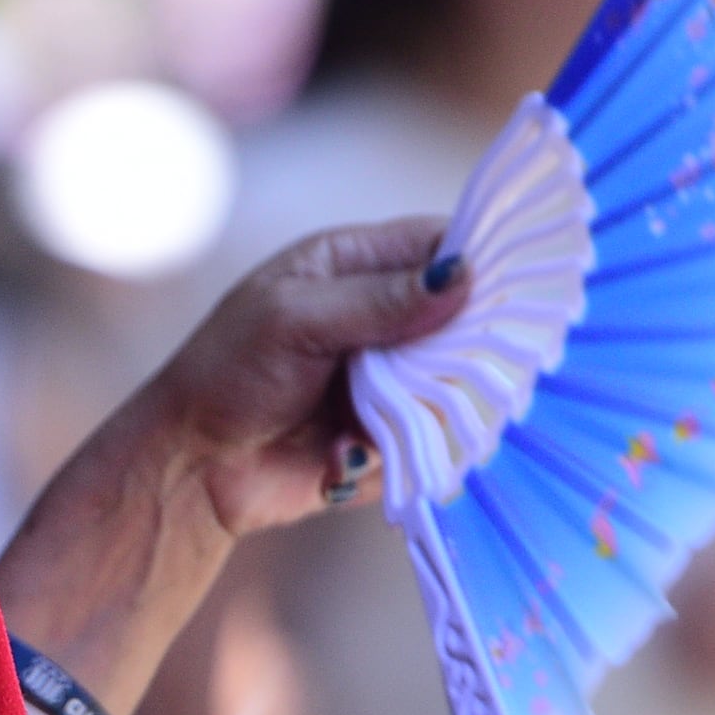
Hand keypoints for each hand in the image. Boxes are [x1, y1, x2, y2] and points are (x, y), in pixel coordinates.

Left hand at [0, 219, 461, 714]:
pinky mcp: (393, 430)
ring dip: (445, 394)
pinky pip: (437, 430)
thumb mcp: (295, 321)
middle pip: (460, 313)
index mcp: (352, 265)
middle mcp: (380, 315)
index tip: (522, 279)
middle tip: (479, 356)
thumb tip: (464, 276)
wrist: (192, 469)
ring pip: (456, 375)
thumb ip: (381, 301)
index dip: (479, 259)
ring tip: (412, 407)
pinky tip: (394, 444)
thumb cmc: (227, 374)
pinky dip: (426, 440)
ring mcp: (390, 374)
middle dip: (472, 336)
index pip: (437, 245)